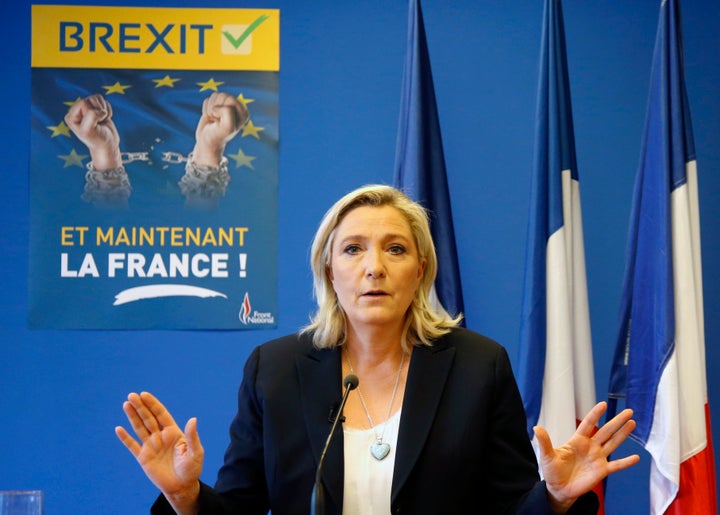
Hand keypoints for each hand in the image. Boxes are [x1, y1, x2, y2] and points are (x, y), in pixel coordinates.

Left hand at [65, 94, 121, 169]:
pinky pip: (104, 101)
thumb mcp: (89, 130)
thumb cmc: (97, 140)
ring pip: (97, 98)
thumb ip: (92, 116)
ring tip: (101, 121)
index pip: (83, 102)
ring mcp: (87, 109)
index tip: (94, 124)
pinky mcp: (96, 108)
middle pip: (90, 99)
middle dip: (99, 110)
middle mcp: (77, 111)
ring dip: (104, 110)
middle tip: (99, 123)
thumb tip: (101, 110)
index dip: (92, 112)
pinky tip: (104, 120)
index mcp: (70, 116)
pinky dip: (108, 110)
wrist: (108, 146)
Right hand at [115, 392, 203, 514]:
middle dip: (141, 406)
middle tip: (131, 395)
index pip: (161, 414)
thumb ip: (192, 436)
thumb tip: (193, 419)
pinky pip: (132, 446)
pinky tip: (119, 429)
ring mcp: (151, 446)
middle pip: (148, 418)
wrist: (181, 486)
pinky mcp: (143, 457)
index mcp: (173, 432)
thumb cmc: (191, 469)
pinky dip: (125, 438)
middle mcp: (160, 436)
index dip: (153, 404)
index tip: (144, 394)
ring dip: (133, 417)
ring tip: (126, 404)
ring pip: (140, 428)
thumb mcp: (195, 452)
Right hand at [192, 92, 248, 166]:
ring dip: (210, 108)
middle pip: (223, 95)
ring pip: (215, 95)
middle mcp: (237, 108)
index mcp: (244, 113)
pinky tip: (210, 118)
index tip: (223, 122)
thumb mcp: (228, 126)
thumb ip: (227, 112)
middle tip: (217, 120)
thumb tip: (216, 106)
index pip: (231, 100)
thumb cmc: (219, 135)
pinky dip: (206, 109)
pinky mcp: (216, 106)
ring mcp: (226, 106)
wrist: (207, 142)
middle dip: (216, 108)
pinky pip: (208, 99)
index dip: (223, 110)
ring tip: (214, 119)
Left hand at [534, 401, 639, 513]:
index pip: (589, 424)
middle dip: (617, 421)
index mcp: (577, 441)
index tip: (603, 404)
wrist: (559, 489)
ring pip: (613, 444)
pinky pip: (616, 466)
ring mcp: (597, 458)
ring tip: (633, 423)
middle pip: (606, 431)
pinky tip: (636, 457)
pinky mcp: (602, 471)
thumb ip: (544, 442)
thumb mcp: (547, 456)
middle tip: (629, 411)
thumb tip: (536, 428)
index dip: (595, 414)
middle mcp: (590, 447)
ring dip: (623, 434)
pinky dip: (626, 462)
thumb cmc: (553, 471)